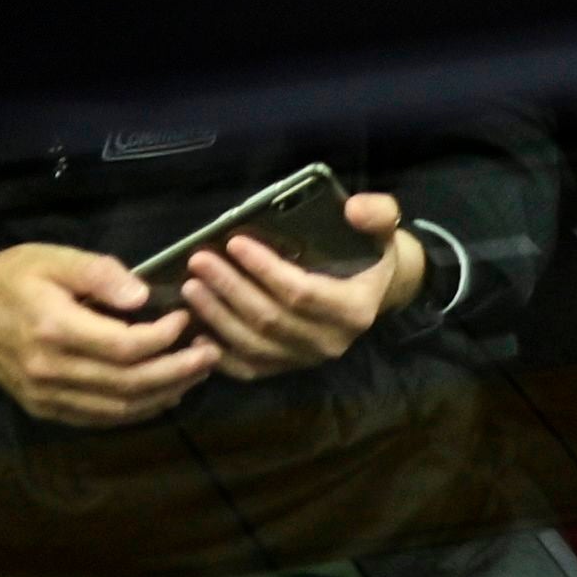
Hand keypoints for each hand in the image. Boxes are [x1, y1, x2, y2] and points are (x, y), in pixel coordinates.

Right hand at [0, 243, 218, 428]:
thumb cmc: (10, 278)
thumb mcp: (52, 258)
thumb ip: (98, 273)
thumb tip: (142, 295)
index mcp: (53, 328)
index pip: (124, 347)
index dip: (164, 338)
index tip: (186, 318)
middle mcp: (50, 370)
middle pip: (128, 384)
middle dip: (179, 371)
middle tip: (212, 353)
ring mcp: (46, 395)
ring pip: (118, 408)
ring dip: (165, 394)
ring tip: (198, 372)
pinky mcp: (45, 409)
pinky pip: (99, 417)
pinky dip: (137, 410)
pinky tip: (164, 394)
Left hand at [176, 191, 423, 377]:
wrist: (376, 291)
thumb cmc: (372, 255)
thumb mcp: (385, 228)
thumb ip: (378, 214)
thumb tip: (354, 208)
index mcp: (355, 309)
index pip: (301, 292)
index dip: (264, 270)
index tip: (235, 242)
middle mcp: (331, 342)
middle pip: (269, 320)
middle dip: (230, 289)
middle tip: (199, 262)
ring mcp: (306, 360)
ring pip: (253, 344)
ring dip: (217, 317)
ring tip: (191, 287)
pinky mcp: (287, 368)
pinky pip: (248, 368)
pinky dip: (219, 353)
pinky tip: (196, 332)